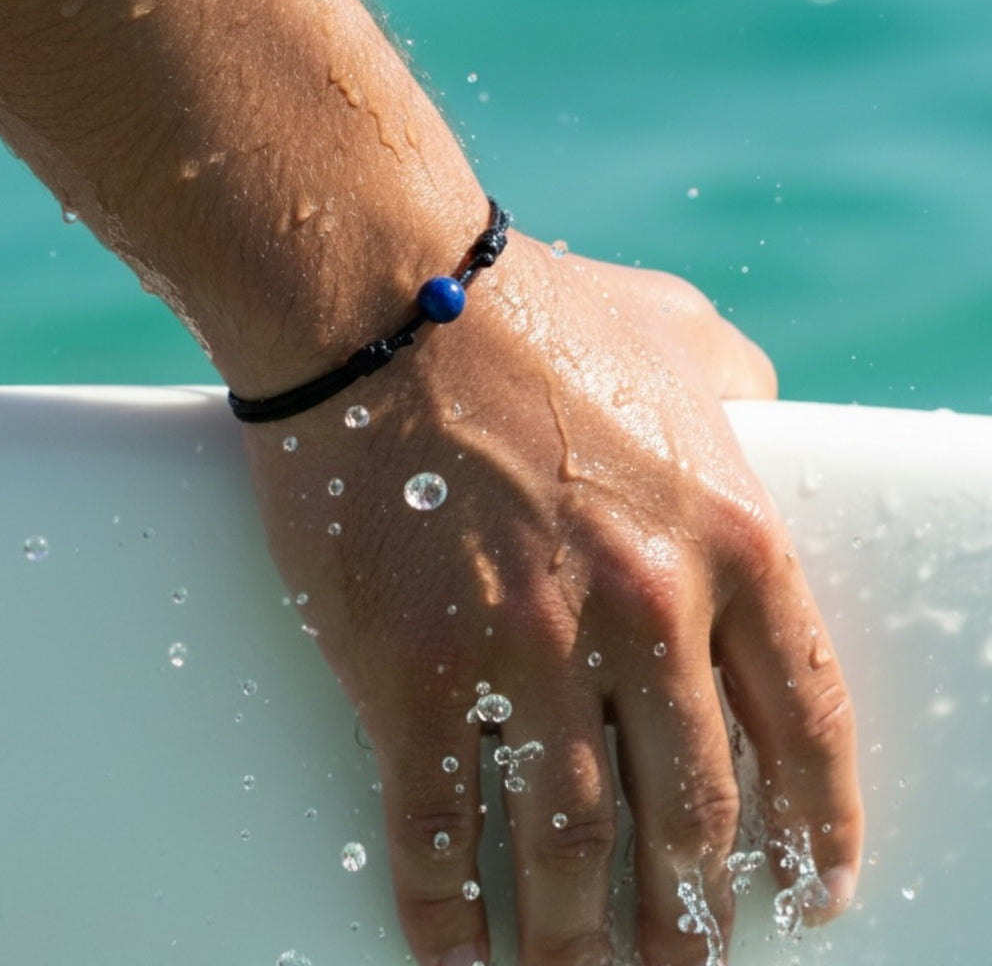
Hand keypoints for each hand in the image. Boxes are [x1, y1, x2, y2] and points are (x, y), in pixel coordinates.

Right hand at [241, 233, 862, 965]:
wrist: (381, 296)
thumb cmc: (526, 308)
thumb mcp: (675, 326)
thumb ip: (743, 380)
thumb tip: (777, 411)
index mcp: (726, 536)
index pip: (803, 725)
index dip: (813, 829)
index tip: (809, 894)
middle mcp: (645, 610)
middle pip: (692, 810)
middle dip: (697, 914)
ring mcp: (527, 650)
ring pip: (572, 843)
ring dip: (581, 942)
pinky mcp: (413, 672)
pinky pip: (437, 828)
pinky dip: (448, 913)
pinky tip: (459, 960)